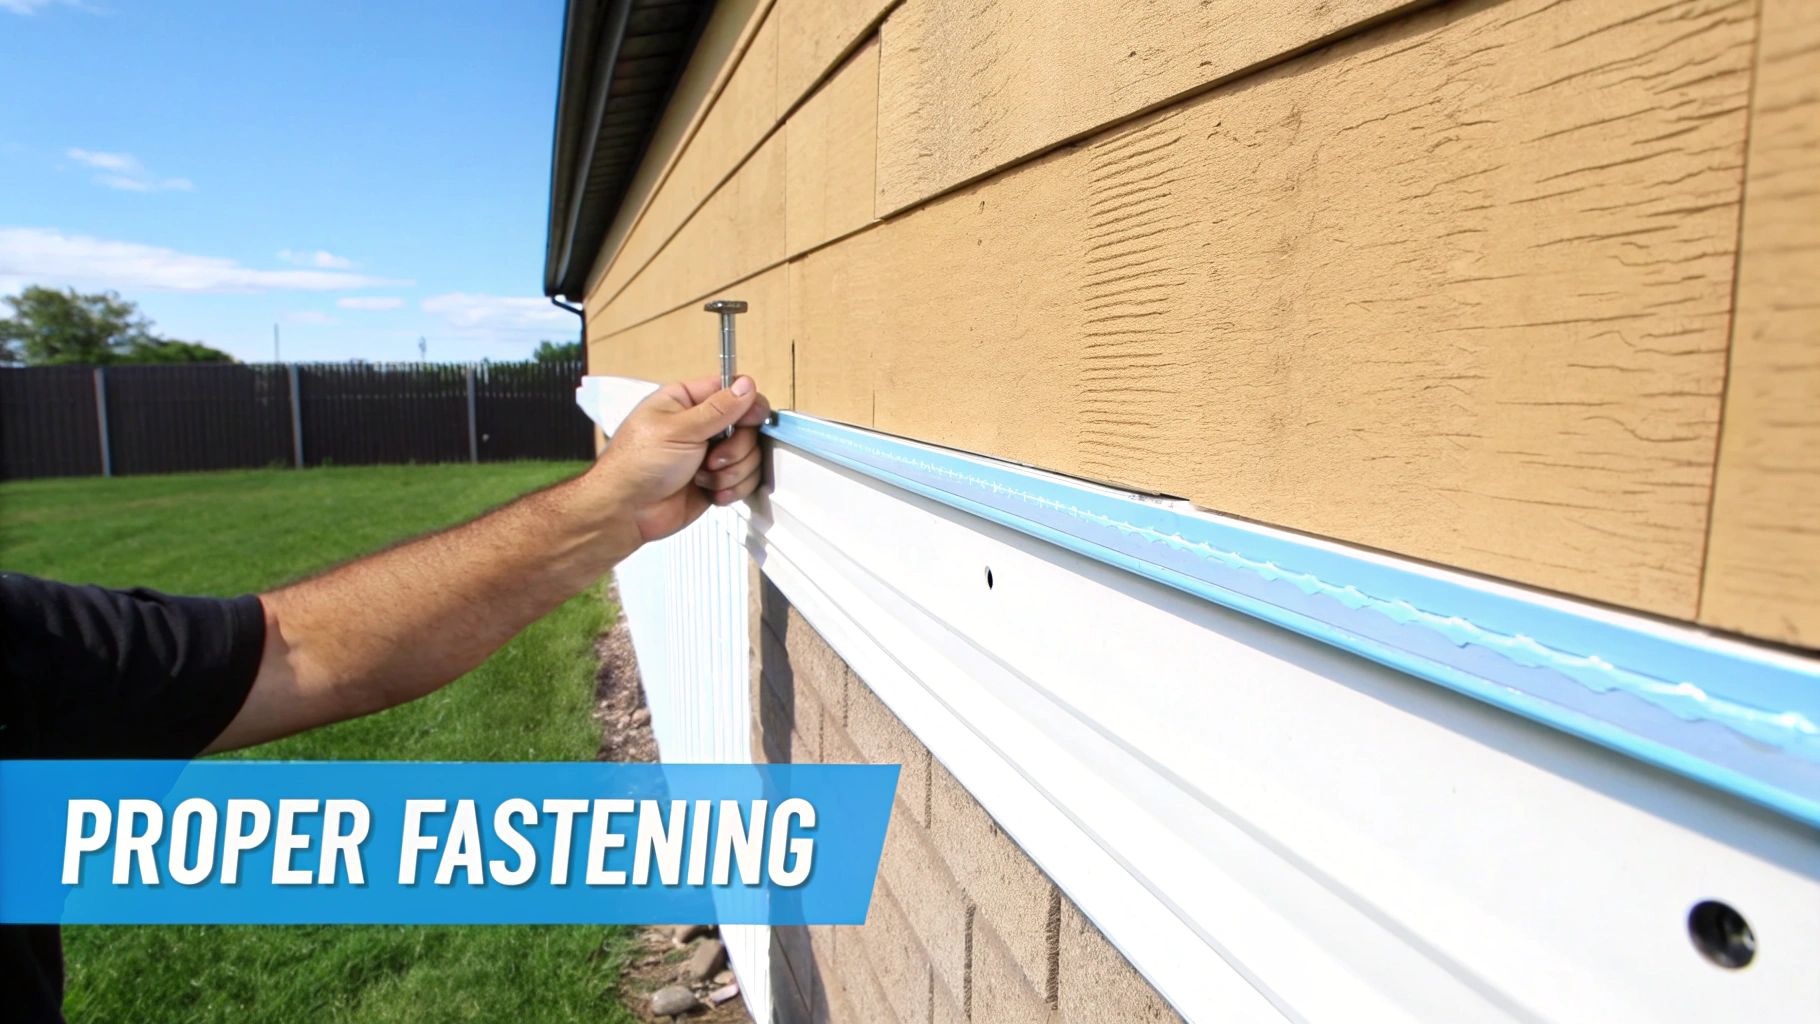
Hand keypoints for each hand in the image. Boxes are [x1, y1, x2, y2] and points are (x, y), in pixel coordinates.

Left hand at [588, 375, 770, 544]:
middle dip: (736, 448)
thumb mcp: (679, 429)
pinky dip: (730, 489)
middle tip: (713, 459)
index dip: (748, 405)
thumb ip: (718, 409)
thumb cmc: (637, 465)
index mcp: (686, 401)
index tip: (752, 420)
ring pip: (749, 456)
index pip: (732, 391)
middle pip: (747, 427)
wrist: (626, 512)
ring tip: (704, 477)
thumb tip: (746, 387)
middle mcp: (701, 426)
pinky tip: (709, 491)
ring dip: (731, 471)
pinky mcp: (715, 481)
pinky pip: (744, 480)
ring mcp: (709, 455)